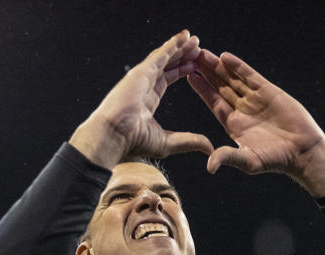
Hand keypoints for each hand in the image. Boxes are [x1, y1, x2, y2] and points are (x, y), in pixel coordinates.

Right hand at [69, 30, 212, 168]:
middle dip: (182, 55)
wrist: (115, 135)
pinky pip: (160, 55)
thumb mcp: (168, 142)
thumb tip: (210, 148)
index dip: (181, 70)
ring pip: (164, 57)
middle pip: (167, 65)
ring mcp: (141, 77)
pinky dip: (172, 45)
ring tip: (193, 38)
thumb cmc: (134, 142)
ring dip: (179, 47)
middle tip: (197, 46)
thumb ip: (190, 141)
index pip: (167, 79)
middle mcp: (143, 85)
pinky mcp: (141, 71)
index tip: (194, 65)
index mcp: (147, 100)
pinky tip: (183, 37)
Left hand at [188, 50, 324, 195]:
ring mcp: (255, 99)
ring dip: (218, 66)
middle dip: (206, 72)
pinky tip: (225, 57)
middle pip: (220, 87)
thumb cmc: (276, 159)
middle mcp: (242, 109)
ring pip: (233, 78)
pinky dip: (238, 66)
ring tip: (203, 53)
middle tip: (190, 56)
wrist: (302, 150)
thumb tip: (210, 166)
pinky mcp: (268, 91)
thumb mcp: (249, 161)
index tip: (189, 76)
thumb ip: (229, 157)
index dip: (202, 89)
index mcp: (234, 124)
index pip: (214, 102)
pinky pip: (250, 76)